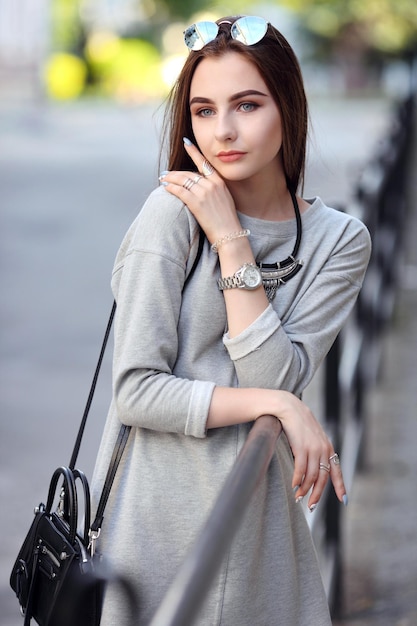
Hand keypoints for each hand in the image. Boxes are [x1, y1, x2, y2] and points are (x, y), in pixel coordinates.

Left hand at [159, 139, 240, 244]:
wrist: (230, 234)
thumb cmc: (227, 221)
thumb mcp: (226, 199)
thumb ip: (216, 190)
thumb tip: (204, 186)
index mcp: (220, 182)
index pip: (204, 163)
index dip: (194, 152)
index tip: (186, 143)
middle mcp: (211, 185)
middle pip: (189, 173)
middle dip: (175, 172)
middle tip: (166, 173)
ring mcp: (204, 193)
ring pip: (183, 180)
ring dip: (170, 178)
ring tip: (163, 179)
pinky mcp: (196, 203)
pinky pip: (180, 191)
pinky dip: (171, 188)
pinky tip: (165, 187)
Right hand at [273, 391, 346, 510]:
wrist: (288, 407)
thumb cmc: (298, 422)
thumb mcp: (312, 436)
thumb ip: (316, 450)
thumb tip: (313, 468)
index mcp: (328, 447)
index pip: (336, 471)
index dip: (340, 487)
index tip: (344, 500)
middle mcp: (323, 449)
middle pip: (323, 478)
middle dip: (317, 494)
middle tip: (311, 506)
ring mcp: (313, 449)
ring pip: (311, 476)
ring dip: (305, 489)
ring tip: (298, 497)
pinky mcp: (301, 447)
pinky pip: (301, 470)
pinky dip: (297, 480)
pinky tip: (293, 486)